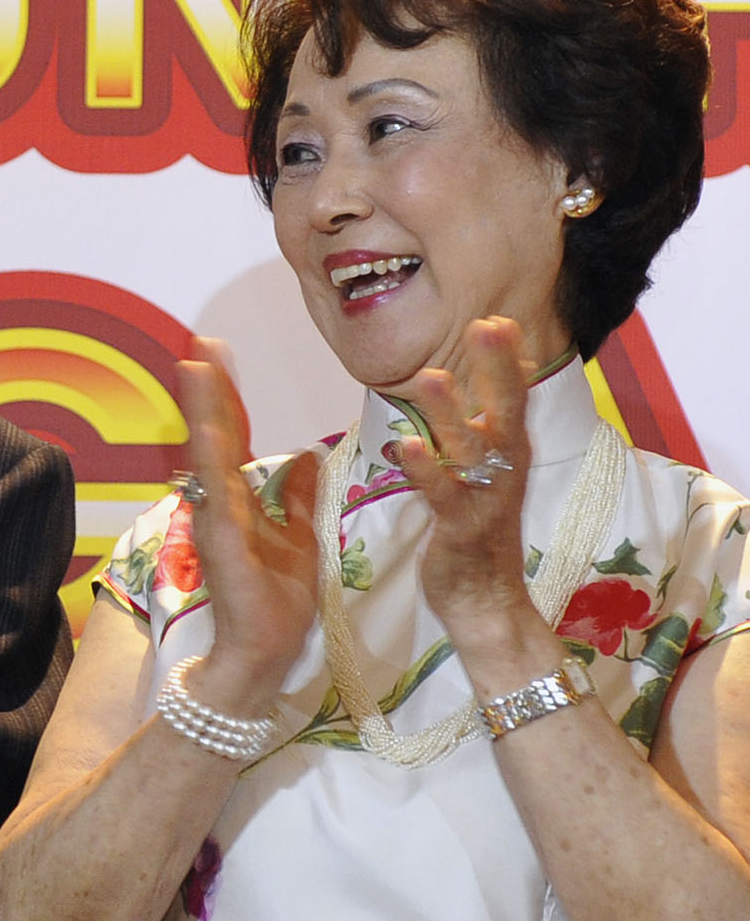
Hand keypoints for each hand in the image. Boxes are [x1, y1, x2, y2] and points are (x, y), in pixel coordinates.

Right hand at [177, 337, 318, 707]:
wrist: (262, 656)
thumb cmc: (276, 605)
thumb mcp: (299, 540)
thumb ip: (297, 499)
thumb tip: (305, 456)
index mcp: (239, 502)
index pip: (232, 438)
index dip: (226, 397)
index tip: (217, 356)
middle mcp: (220, 504)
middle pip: (214, 436)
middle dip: (209, 389)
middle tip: (202, 344)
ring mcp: (216, 521)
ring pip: (208, 455)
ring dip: (204, 410)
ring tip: (199, 366)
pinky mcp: (221, 541)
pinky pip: (216, 491)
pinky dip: (211, 457)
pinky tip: (209, 426)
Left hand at [398, 317, 533, 631]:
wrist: (488, 604)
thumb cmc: (479, 532)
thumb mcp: (483, 474)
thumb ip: (475, 431)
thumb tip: (462, 385)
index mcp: (509, 454)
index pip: (515, 397)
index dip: (509, 358)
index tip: (500, 316)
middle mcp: (505, 471)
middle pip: (505, 412)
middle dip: (497, 369)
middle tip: (487, 324)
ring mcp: (485, 499)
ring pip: (469, 449)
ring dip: (451, 413)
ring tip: (431, 375)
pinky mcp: (460, 528)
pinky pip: (442, 495)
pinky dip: (425, 470)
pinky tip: (406, 445)